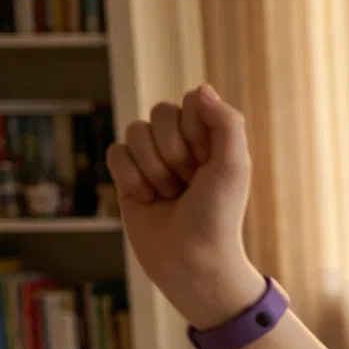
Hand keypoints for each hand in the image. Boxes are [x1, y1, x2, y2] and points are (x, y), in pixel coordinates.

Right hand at [106, 84, 265, 328]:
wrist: (191, 261)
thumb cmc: (218, 216)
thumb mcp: (234, 166)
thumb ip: (226, 123)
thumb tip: (200, 87)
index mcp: (212, 138)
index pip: (191, 101)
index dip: (196, 129)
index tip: (208, 161)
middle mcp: (182, 143)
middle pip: (160, 111)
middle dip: (174, 151)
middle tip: (189, 182)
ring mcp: (153, 159)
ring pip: (134, 131)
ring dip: (153, 168)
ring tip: (170, 195)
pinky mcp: (128, 176)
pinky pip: (115, 152)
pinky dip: (130, 178)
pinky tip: (147, 200)